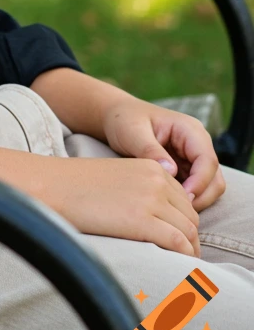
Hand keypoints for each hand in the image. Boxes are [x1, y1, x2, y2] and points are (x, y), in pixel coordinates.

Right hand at [39, 155, 202, 257]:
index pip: (184, 201)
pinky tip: (175, 268)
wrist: (53, 185)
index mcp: (152, 168)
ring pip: (188, 232)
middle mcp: (157, 180)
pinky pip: (177, 242)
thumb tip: (157, 223)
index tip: (180, 243)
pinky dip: (183, 257)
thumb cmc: (78, 187)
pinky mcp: (141, 220)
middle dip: (190, 240)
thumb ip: (142, 192)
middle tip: (182, 261)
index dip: (184, 225)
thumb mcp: (118, 179)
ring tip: (179, 269)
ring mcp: (150, 199)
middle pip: (191, 217)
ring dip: (189, 252)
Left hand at [100, 97, 225, 210]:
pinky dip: (186, 200)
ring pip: (208, 187)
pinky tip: (168, 206)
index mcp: (189, 130)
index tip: (183, 199)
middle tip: (178, 211)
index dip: (200, 183)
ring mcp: (193, 158)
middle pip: (214, 178)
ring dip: (195, 201)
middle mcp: (197, 144)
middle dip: (201, 196)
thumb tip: (172, 171)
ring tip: (172, 210)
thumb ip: (151, 150)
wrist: (115, 118)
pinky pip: (195, 189)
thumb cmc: (124, 120)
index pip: (208, 161)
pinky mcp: (185, 169)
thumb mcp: (133, 132)